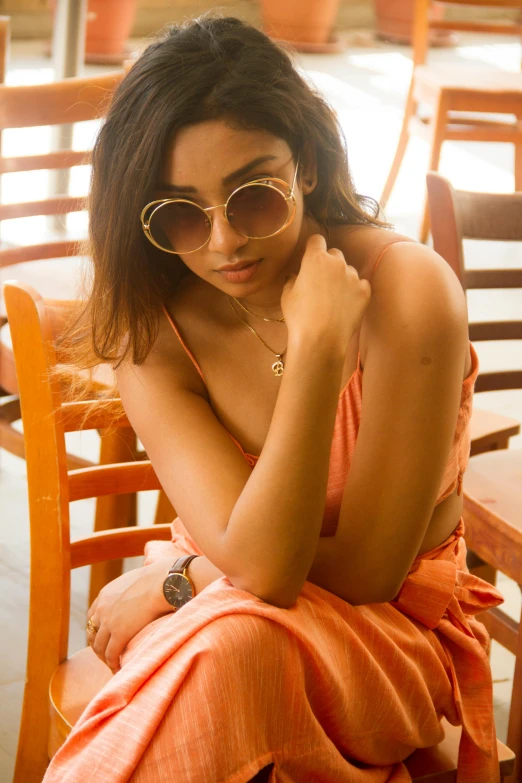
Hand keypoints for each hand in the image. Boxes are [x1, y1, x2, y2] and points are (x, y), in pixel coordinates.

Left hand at [87, 558, 173, 673]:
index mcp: (104, 595)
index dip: (97, 629)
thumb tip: (140, 591)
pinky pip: (111, 654)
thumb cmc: (157, 579)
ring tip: (113, 665)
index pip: (92, 617)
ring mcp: (109, 622)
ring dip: (104, 658)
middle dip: (98, 646)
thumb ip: (129, 589)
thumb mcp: (135, 581)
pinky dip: (113, 664)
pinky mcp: (119, 634)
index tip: (104, 637)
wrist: (162, 583)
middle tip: (107, 655)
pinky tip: (118, 669)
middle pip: (92, 633)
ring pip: (99, 647)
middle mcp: (102, 609)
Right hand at [281, 234, 370, 351]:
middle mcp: (337, 262)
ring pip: (348, 270)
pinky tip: (346, 304)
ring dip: (342, 278)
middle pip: (335, 253)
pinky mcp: (365, 291)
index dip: (313, 247)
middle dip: (329, 263)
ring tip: (334, 298)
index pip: (317, 240)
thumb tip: (296, 276)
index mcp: (315, 259)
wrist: (321, 338)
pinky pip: (361, 284)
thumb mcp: (287, 295)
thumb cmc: (299, 317)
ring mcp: (353, 276)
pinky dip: (355, 291)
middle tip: (321, 281)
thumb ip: (292, 280)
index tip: (311, 255)